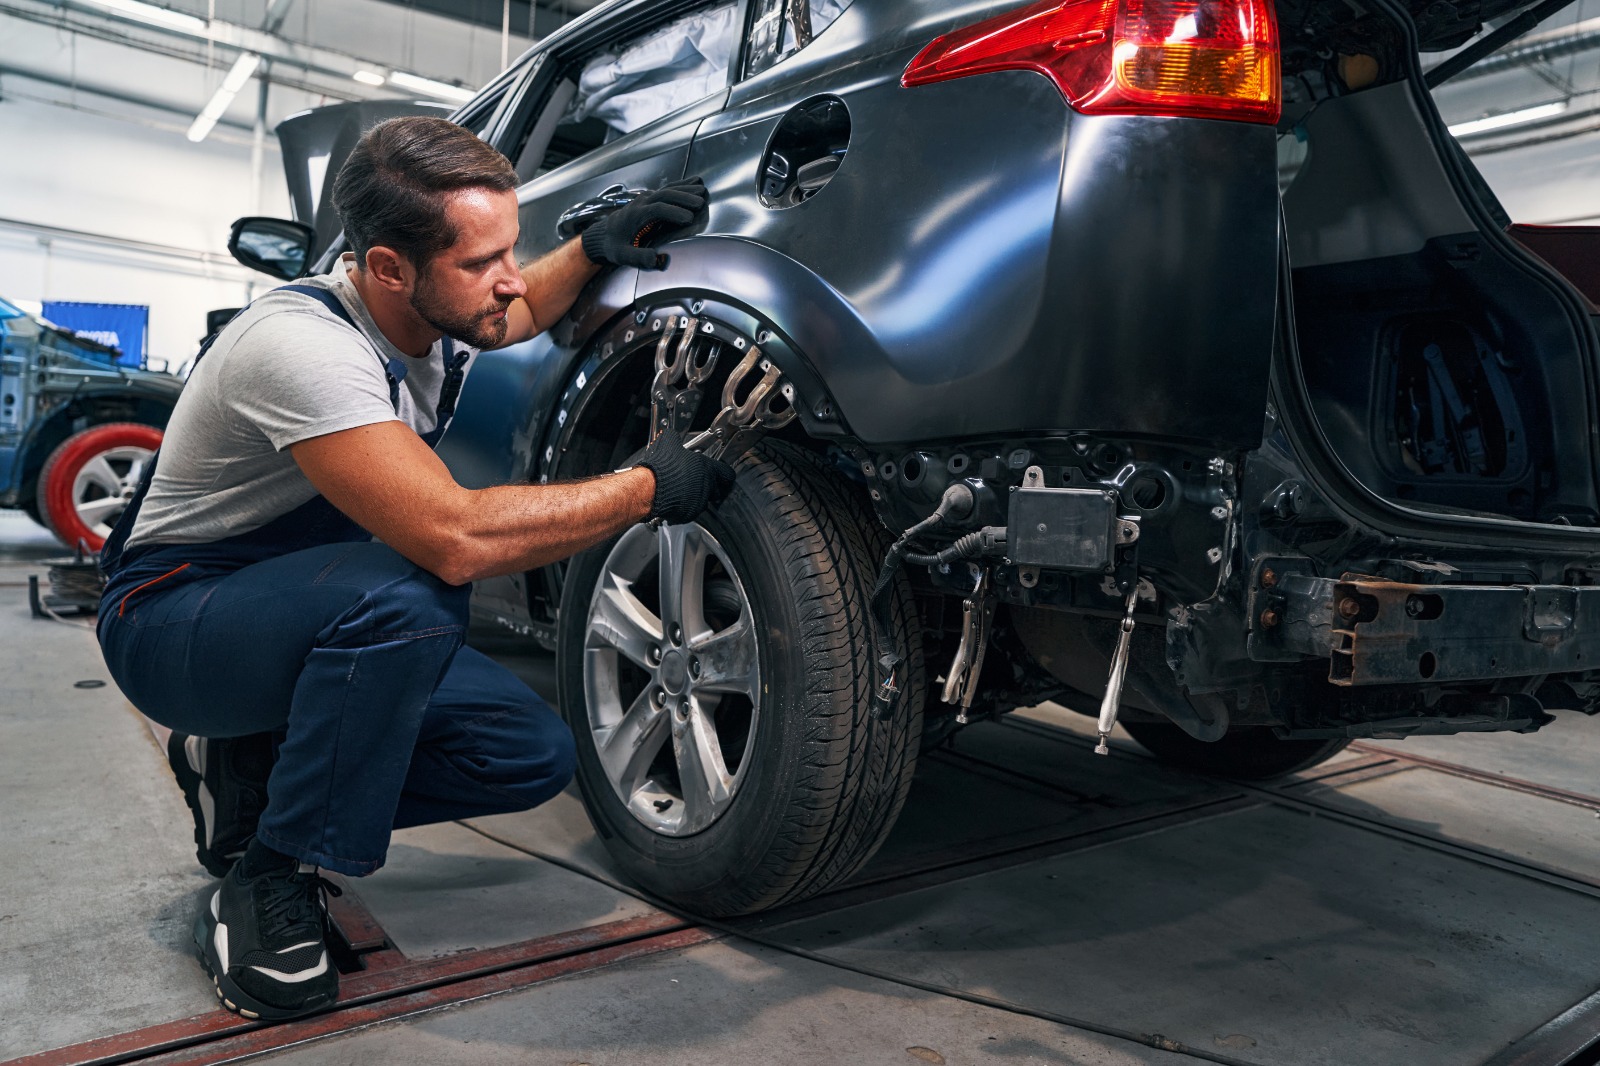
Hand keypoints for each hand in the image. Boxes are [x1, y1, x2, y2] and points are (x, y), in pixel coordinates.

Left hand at [581, 177, 707, 270]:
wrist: (603, 235)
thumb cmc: (613, 245)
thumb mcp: (622, 256)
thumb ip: (639, 258)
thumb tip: (656, 259)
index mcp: (636, 216)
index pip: (657, 209)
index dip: (673, 213)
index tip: (688, 219)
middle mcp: (641, 203)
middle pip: (664, 195)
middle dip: (683, 197)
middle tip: (700, 203)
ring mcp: (646, 198)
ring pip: (667, 189)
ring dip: (685, 189)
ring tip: (702, 190)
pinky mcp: (650, 198)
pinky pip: (668, 188)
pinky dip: (682, 185)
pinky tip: (695, 182)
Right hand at [633, 429, 735, 523]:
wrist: (649, 488)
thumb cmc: (661, 467)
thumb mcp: (669, 442)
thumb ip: (676, 438)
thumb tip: (672, 436)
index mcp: (707, 469)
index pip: (728, 474)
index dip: (724, 473)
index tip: (721, 473)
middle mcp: (706, 487)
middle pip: (716, 490)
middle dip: (708, 487)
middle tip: (696, 482)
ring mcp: (698, 503)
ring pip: (702, 502)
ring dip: (695, 497)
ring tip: (681, 491)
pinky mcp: (688, 514)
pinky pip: (689, 512)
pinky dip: (683, 508)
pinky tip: (673, 500)